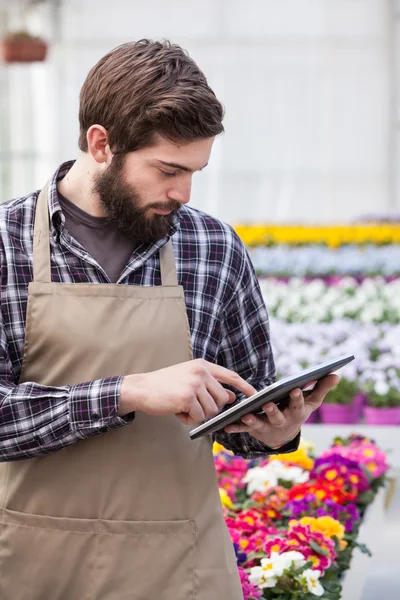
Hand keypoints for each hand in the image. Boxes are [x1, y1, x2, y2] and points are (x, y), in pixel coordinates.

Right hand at [119, 358, 256, 423]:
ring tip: (181, 406)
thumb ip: (210, 385)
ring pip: (211, 411)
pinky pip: (198, 417)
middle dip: (210, 408)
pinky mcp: (187, 397)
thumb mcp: (189, 378)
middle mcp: (201, 372)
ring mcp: (195, 384)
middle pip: (222, 399)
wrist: (141, 388)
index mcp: (203, 365)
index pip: (231, 376)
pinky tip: (176, 410)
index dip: (245, 387)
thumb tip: (232, 397)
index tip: (255, 395)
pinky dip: (187, 419)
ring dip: (197, 414)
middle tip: (192, 406)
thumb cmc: (165, 385)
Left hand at [223, 374, 338, 448]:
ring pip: (259, 424)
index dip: (297, 398)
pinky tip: (226, 425)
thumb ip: (322, 388)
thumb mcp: (311, 403)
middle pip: (277, 416)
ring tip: (245, 414)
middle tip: (267, 404)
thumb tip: (336, 374)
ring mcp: (267, 426)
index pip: (298, 405)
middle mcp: (282, 421)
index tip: (295, 389)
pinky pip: (244, 429)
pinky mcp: (254, 430)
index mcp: (296, 413)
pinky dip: (235, 427)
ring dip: (252, 420)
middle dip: (273, 411)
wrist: (283, 436)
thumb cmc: (298, 411)